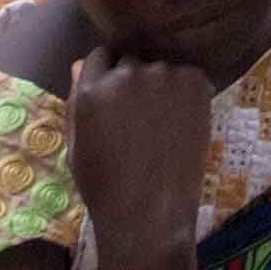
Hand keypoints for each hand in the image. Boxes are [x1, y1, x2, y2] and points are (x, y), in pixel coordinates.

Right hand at [63, 45, 218, 261]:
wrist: (149, 213)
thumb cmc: (105, 187)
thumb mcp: (78, 146)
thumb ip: (76, 102)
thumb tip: (80, 63)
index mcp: (91, 90)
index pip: (100, 56)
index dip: (108, 75)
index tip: (118, 97)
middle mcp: (125, 74)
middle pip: (131, 60)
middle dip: (134, 80)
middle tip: (142, 118)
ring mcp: (162, 76)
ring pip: (161, 68)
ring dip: (162, 85)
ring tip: (163, 125)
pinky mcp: (194, 82)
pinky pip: (189, 76)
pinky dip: (188, 92)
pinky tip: (183, 123)